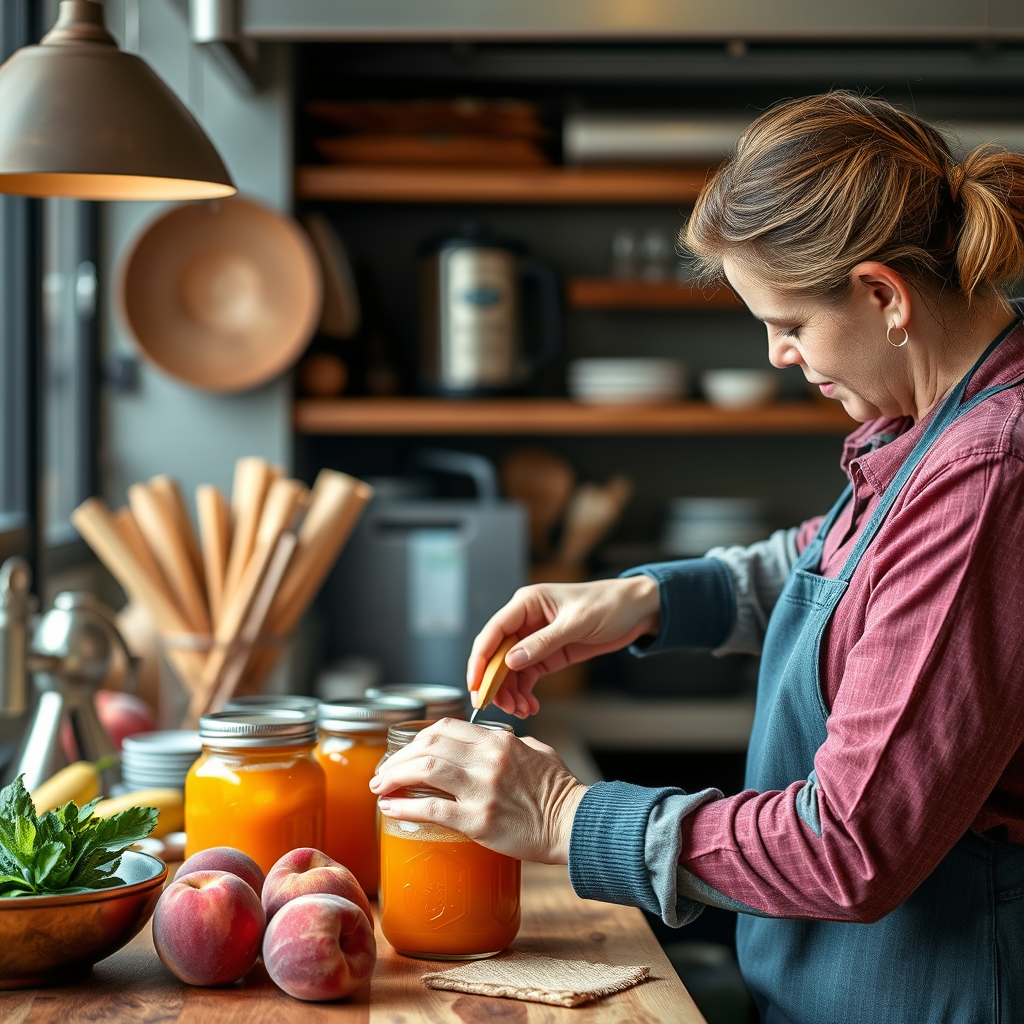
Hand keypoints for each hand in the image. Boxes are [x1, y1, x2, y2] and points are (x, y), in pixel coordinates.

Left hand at [368, 718, 586, 863]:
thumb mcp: (535, 751)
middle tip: (383, 772)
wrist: (574, 824)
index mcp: (498, 741)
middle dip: (398, 758)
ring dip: (394, 777)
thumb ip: (509, 743)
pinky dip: (405, 806)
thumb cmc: (558, 791)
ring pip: (424, 771)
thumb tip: (490, 743)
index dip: (417, 739)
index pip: (445, 728)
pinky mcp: (478, 821)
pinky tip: (390, 807)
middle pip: (428, 746)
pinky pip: (431, 809)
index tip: (405, 752)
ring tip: (380, 787)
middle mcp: (487, 760)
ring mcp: (481, 790)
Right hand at [467, 575, 659, 717]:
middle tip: (500, 707)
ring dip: (511, 692)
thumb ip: (543, 642)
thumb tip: (510, 662)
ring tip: (520, 711)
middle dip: (495, 682)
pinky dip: (525, 693)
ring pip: (510, 670)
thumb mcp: (576, 623)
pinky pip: (527, 676)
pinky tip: (530, 706)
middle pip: (497, 654)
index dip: (480, 659)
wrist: (636, 611)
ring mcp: (535, 639)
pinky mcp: (547, 654)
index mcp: (526, 603)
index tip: (476, 684)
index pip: (493, 632)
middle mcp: (525, 621)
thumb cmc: (608, 605)